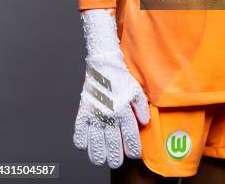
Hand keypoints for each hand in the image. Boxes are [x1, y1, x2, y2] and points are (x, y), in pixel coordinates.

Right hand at [73, 9, 149, 167]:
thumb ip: (142, 108)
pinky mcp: (83, 112)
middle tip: (117, 160)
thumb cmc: (121, 77)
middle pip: (112, 146)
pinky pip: (79, 133)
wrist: (103, 64)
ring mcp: (95, 115)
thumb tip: (145, 123)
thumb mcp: (136, 90)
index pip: (130, 137)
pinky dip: (82, 142)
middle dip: (116, 157)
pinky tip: (87, 144)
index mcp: (124, 110)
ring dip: (99, 155)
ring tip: (102, 159)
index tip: (134, 155)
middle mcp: (109, 115)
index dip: (133, 150)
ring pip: (96, 145)